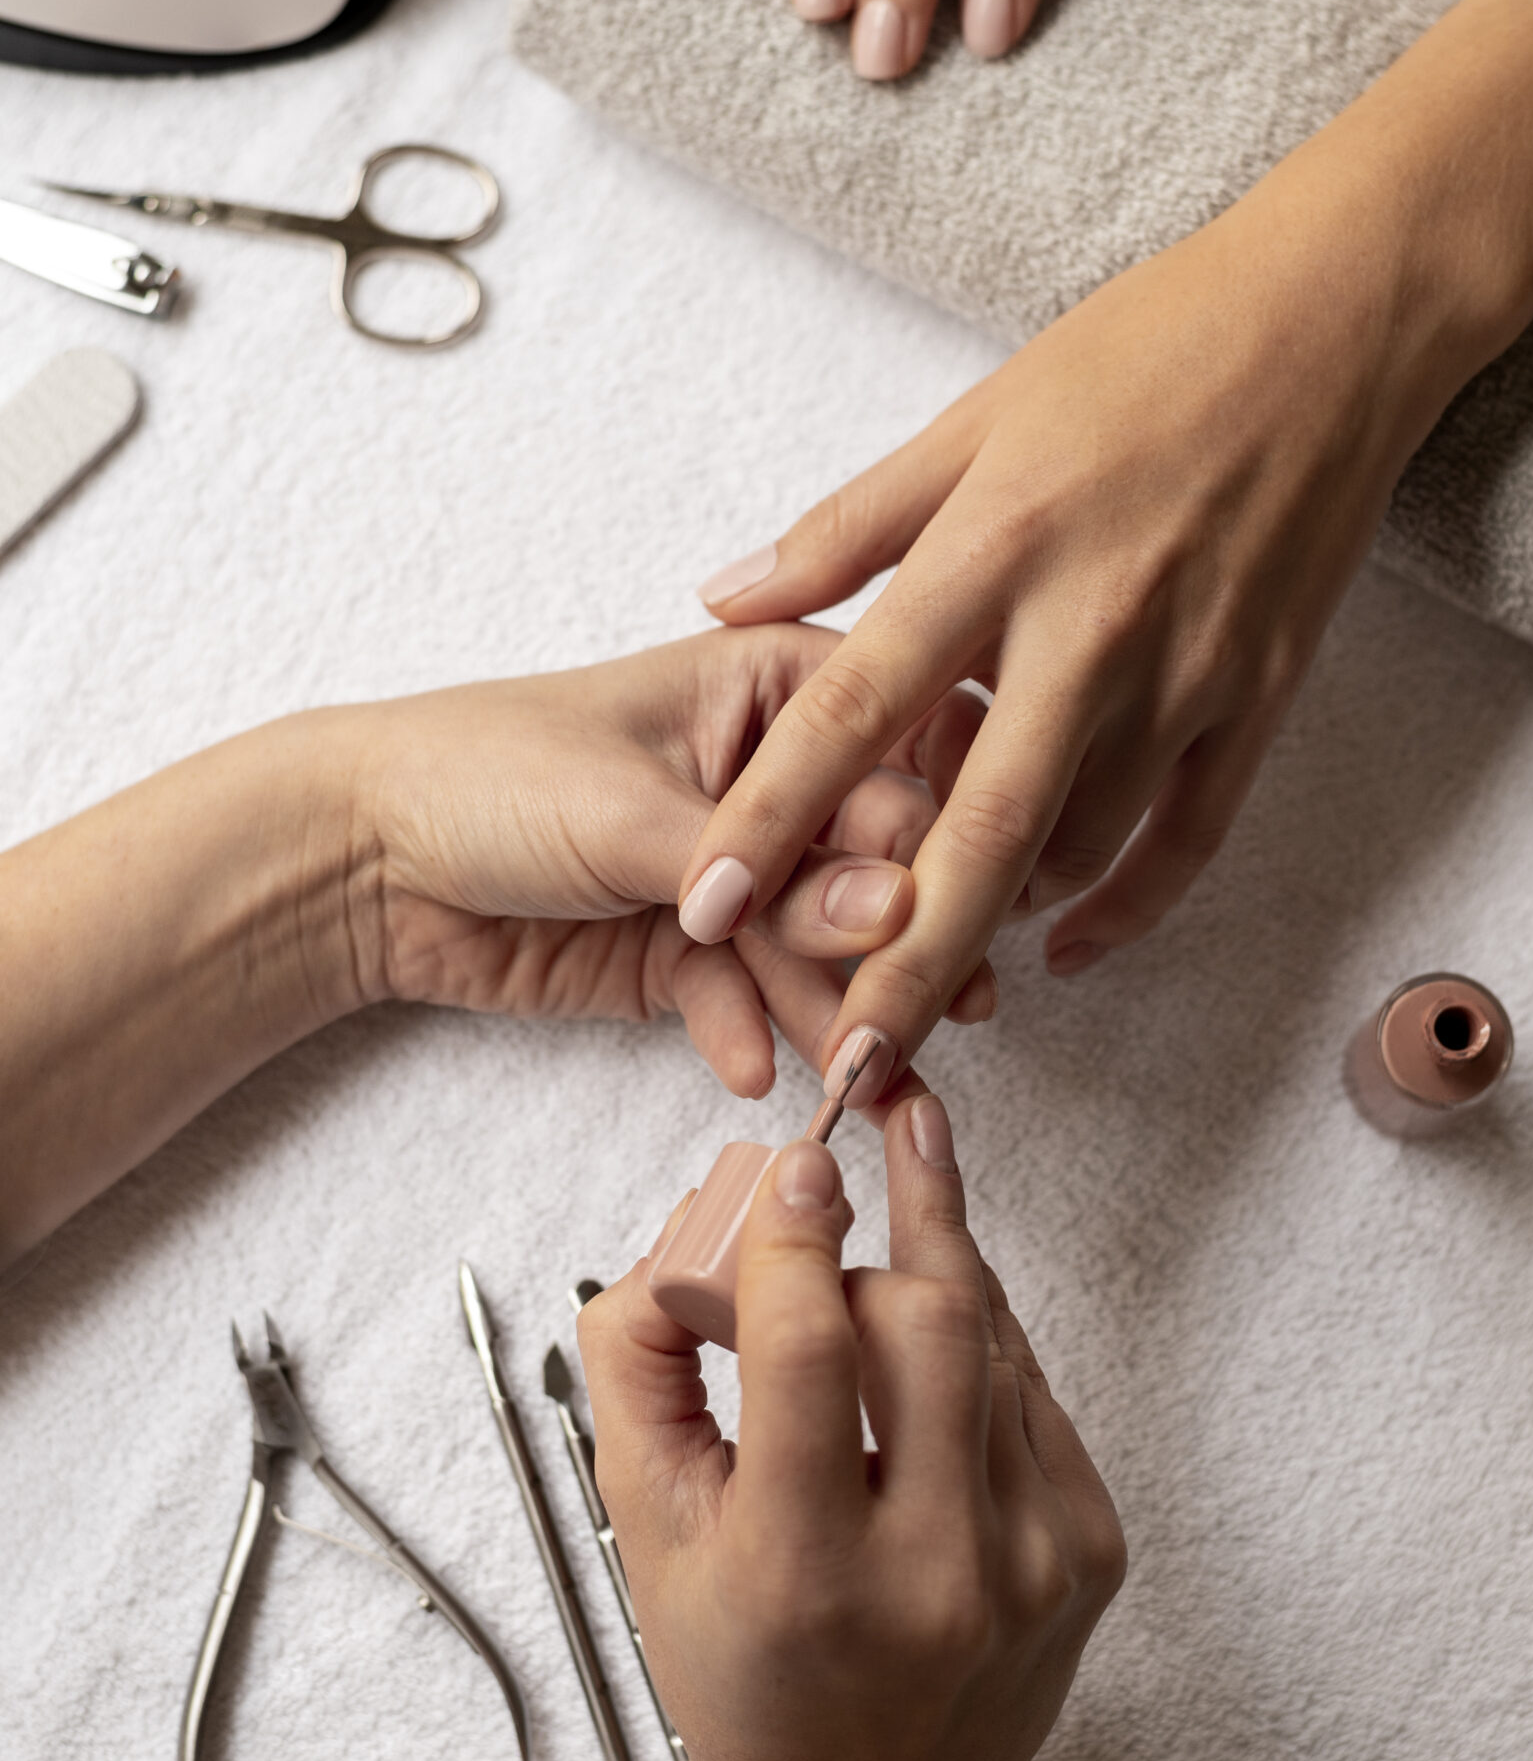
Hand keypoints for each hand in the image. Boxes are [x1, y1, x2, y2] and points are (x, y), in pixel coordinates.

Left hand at [348, 623, 993, 1100]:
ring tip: (867, 1075)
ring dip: (835, 1007)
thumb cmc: (488, 774)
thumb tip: (893, 909)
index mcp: (776, 685)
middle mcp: (775, 776)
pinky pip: (748, 996)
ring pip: (817, 942)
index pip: (886, 750)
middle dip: (887, 938)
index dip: (922, 831)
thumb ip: (767, 872)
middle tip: (928, 1009)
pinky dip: (748, 1030)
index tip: (940, 904)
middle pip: (870, 857)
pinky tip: (751, 1068)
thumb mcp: (636, 811)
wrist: (363, 862)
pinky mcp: (694, 950)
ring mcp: (740, 868)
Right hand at [577, 1094, 1124, 1760]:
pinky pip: (1032, 1386)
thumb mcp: (647, 1535)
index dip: (796, 1235)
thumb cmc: (747, 1676)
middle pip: (929, 1323)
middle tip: (845, 1169)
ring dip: (935, 1256)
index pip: (810, 1354)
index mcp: (803, 1575)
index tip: (796, 1162)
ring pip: (994, 1337)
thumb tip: (687, 1232)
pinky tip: (933, 1325)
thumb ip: (638, 1370)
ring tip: (909, 1167)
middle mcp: (936, 1575)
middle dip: (879, 1231)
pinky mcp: (1088, 1550)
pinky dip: (977, 1335)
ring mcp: (1032, 1564)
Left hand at [681, 165, 1479, 1098]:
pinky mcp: (1258, 700)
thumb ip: (847, 526)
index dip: (769, 819)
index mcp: (996, 547)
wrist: (1335, 324)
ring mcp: (1185, 675)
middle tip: (838, 1067)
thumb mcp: (974, 419)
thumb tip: (725, 593)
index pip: (853, 708)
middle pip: (974, 830)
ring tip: (923, 980)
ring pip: (1076, 847)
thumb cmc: (1142, 354)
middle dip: (897, 962)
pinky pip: (1187, 841)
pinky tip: (1064, 948)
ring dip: (998, 924)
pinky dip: (1125, 909)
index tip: (699, 909)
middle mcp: (1087, 628)